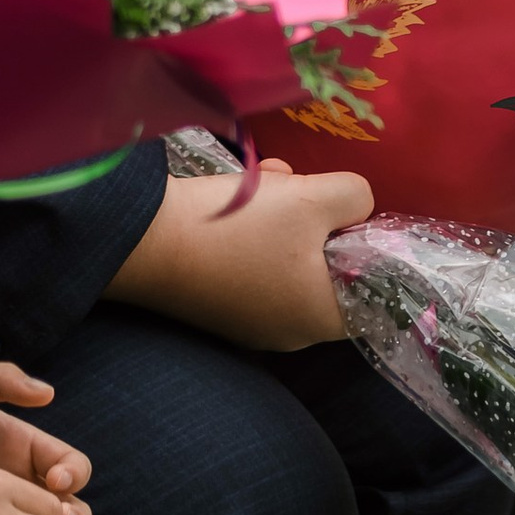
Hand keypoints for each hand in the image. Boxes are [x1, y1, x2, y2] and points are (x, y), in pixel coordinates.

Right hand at [108, 159, 371, 350]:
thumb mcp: (308, 198)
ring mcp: (250, 322)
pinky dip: (252, 232)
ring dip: (283, 215)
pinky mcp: (218, 305)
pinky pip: (254, 266)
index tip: (344, 211)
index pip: (370, 292)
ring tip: (263, 181)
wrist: (143, 241)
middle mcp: (290, 332)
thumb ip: (353, 197)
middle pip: (325, 267)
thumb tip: (358, 204)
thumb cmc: (237, 226)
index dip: (366, 245)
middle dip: (315, 217)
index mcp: (321, 319)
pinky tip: (235, 198)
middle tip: (298, 184)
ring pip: (288, 259)